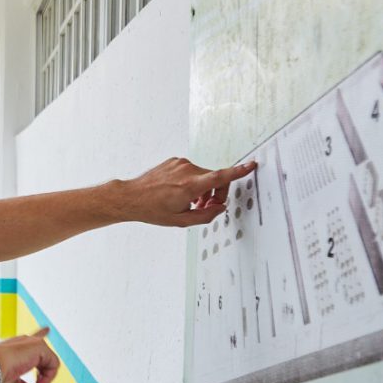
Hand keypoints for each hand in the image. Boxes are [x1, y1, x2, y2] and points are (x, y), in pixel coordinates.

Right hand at [0, 328, 58, 382]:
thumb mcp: (11, 381)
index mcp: (18, 347)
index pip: (32, 338)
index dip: (41, 333)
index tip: (47, 329)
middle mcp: (26, 343)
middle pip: (44, 362)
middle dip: (43, 382)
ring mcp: (34, 343)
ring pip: (49, 367)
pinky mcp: (40, 346)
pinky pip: (53, 366)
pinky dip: (47, 379)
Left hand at [119, 158, 256, 226]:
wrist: (131, 197)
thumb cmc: (152, 210)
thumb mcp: (181, 221)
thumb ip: (205, 216)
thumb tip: (220, 208)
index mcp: (190, 186)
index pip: (220, 176)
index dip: (239, 171)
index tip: (251, 165)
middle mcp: (187, 170)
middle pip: (215, 179)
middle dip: (216, 194)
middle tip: (205, 207)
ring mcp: (180, 163)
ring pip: (204, 175)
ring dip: (203, 189)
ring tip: (191, 202)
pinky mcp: (175, 161)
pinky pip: (192, 171)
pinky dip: (193, 182)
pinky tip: (180, 193)